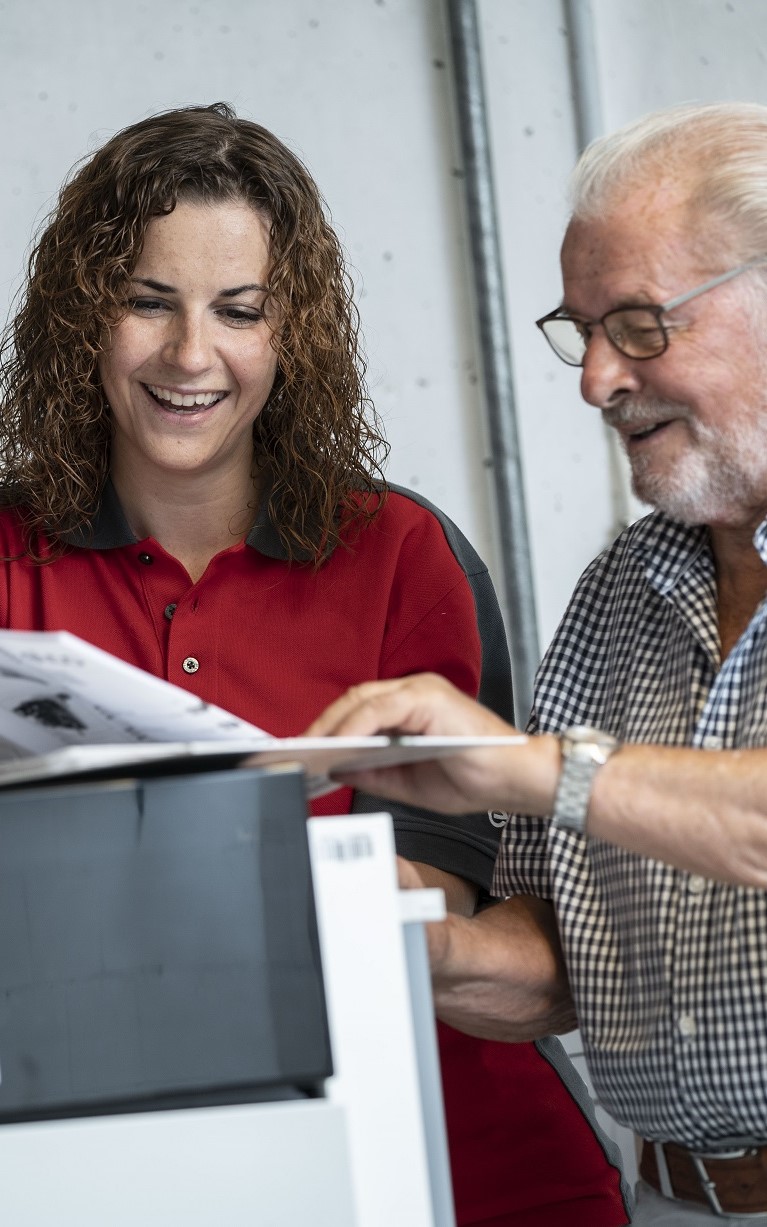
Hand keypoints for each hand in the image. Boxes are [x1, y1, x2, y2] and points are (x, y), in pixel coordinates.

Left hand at [305, 672, 558, 816]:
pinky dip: (354, 728)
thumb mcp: (409, 782)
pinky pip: (380, 709)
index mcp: (412, 705)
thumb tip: (335, 769)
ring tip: (308, 752)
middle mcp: (416, 690)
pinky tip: (337, 749)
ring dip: (331, 727)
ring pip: (362, 700)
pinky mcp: (429, 699)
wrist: (518, 779)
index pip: (359, 708)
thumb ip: (374, 772)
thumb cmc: (475, 777)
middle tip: (296, 752)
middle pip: (354, 699)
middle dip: (322, 726)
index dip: (327, 726)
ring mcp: (423, 690)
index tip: (302, 750)